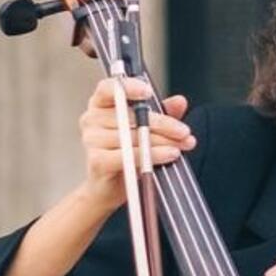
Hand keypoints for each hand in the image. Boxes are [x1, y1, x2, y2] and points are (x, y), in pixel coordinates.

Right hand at [79, 77, 193, 211]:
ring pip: (134, 136)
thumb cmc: (129, 153)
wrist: (111, 188)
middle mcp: (92, 118)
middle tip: (184, 132)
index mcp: (101, 104)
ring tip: (181, 147)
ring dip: (163, 142)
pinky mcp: (97, 160)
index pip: (110, 87)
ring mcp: (91, 139)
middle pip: (131, 116)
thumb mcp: (149, 130)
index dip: (129, 87)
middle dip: (164, 124)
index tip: (149, 92)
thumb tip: (180, 101)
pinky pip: (130, 155)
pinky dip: (153, 155)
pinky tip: (170, 155)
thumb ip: (163, 113)